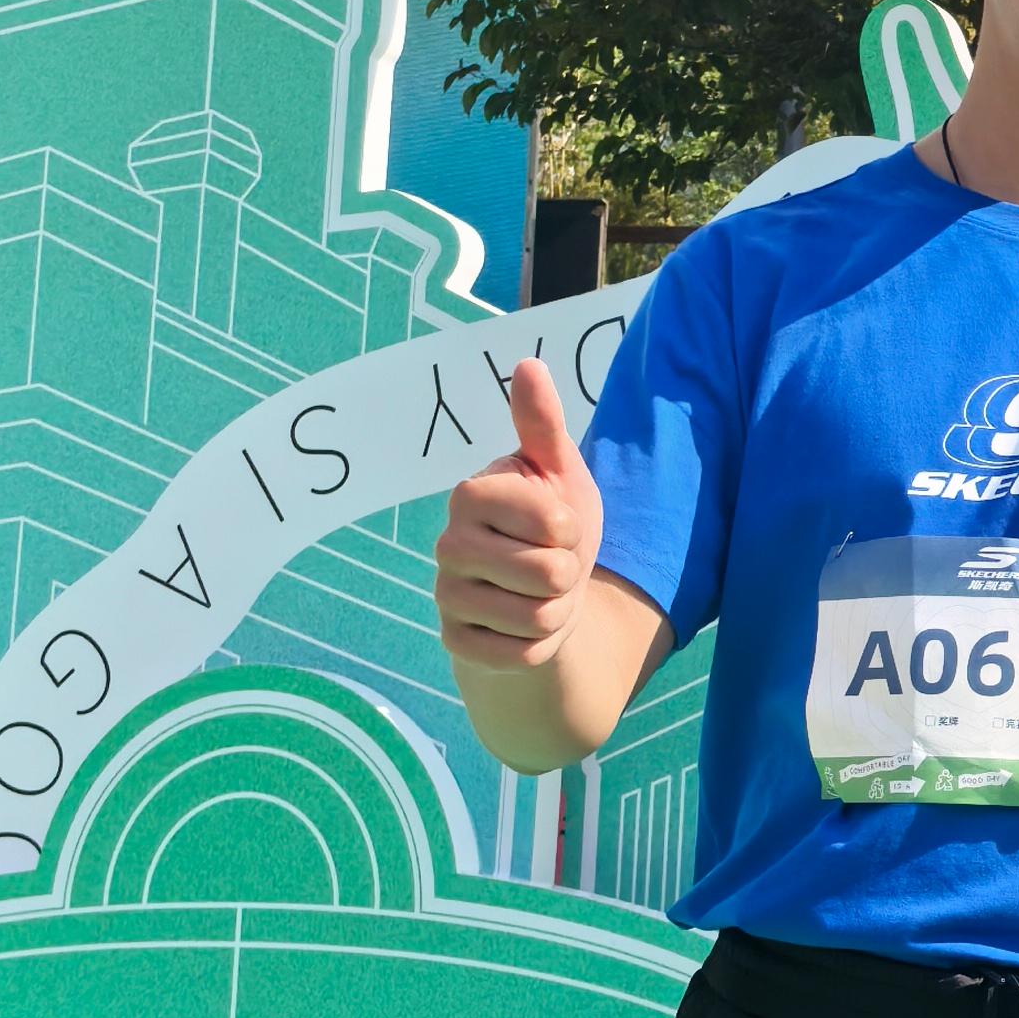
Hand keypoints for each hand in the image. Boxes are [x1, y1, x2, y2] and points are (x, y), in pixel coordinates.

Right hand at [436, 356, 600, 679]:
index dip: (571, 530)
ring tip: (542, 596)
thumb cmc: (553, 529)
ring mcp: (447, 597)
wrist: (540, 597)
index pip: (552, 522)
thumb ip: (542, 424)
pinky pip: (522, 653)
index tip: (558, 526)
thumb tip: (529, 364)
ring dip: (558, 611)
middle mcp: (448, 545)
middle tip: (552, 565)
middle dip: (569, 574)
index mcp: (471, 495)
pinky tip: (523, 627)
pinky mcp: (456, 643)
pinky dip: (539, 645)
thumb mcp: (559, 473)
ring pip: (540, 617)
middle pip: (550, 573)